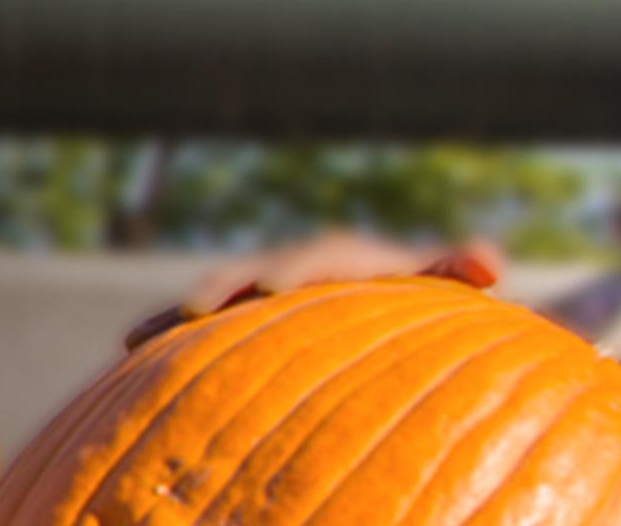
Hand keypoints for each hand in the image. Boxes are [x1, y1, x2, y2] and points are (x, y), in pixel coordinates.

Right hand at [123, 231, 503, 350]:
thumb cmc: (419, 307)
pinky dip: (165, 339)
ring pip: (213, 302)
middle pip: (249, 275)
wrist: (387, 314)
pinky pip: (198, 331)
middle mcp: (292, 272)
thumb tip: (491, 261)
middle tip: (192, 311)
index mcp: (340, 259)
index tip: (269, 290)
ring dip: (175, 317)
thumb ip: (455, 270)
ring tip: (136, 339)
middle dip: (220, 290)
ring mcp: (259, 298)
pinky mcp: (239, 325)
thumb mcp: (440, 292)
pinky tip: (129, 360)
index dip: (289, 270)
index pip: (313, 259)